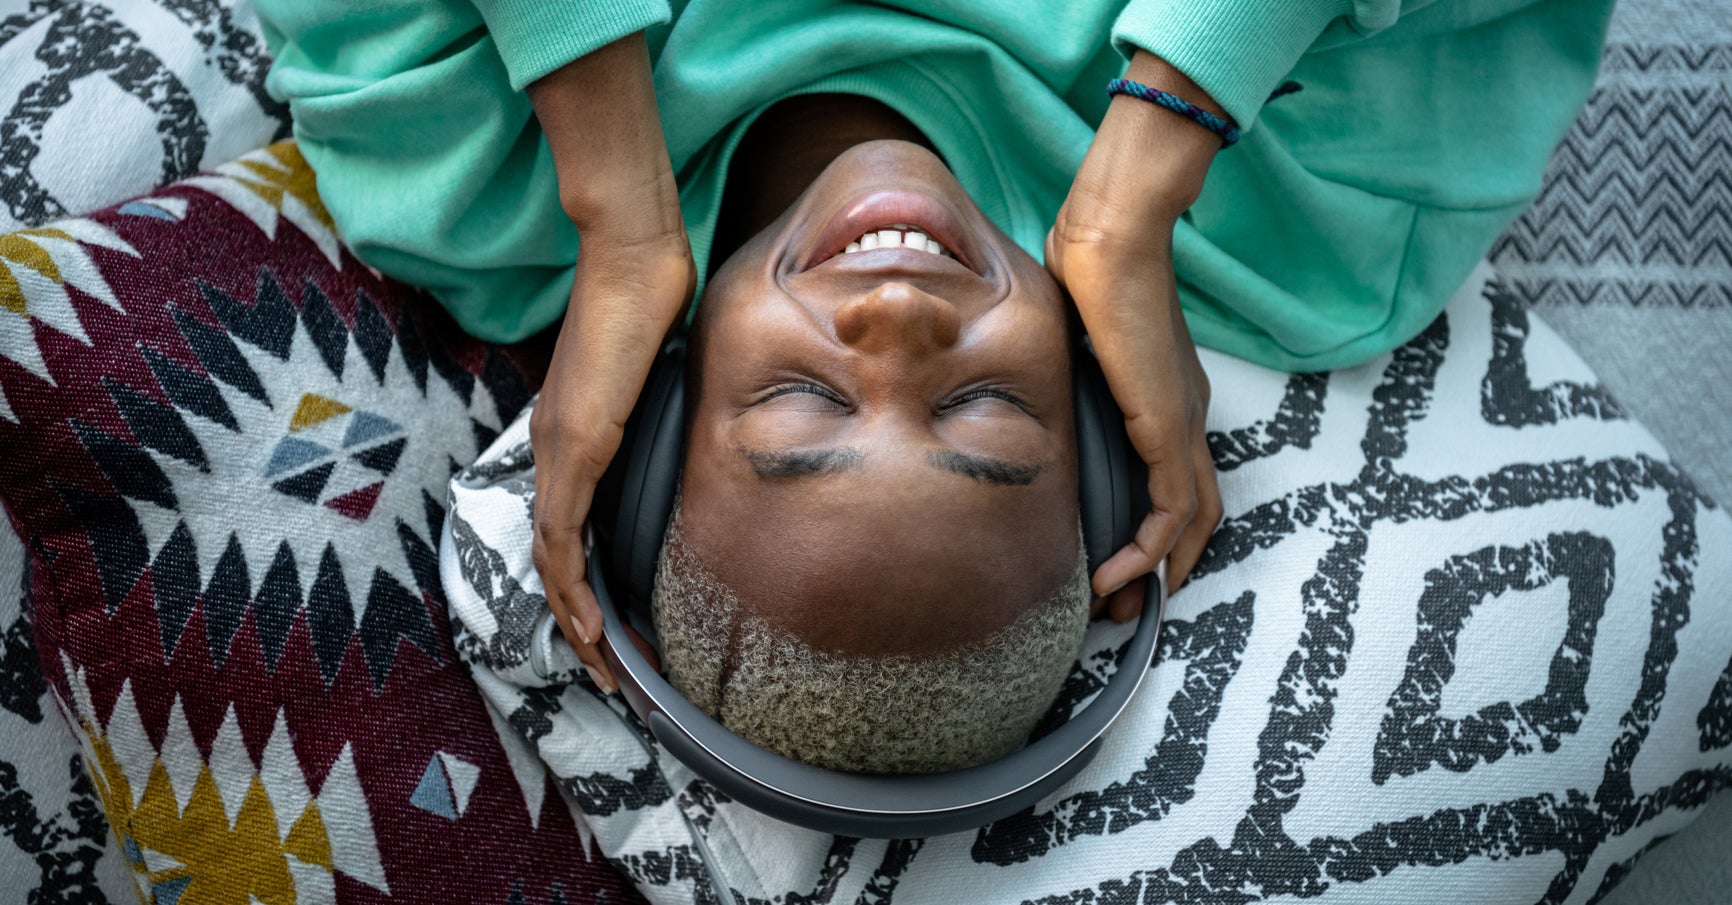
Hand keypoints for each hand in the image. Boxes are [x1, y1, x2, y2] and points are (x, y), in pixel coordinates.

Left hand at [526, 34, 694, 691]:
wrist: (633, 260)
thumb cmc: (650, 300)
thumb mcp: (657, 375)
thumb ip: (659, 412)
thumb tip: (692, 434)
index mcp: (569, 436)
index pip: (564, 529)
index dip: (581, 584)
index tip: (608, 626)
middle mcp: (552, 448)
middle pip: (550, 558)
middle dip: (576, 622)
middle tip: (605, 671)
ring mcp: (558, 448)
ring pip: (550, 558)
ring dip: (574, 619)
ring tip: (602, 665)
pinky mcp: (574, 446)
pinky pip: (561, 534)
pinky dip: (572, 585)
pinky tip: (590, 621)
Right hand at [1048, 52, 1225, 619]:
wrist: (1110, 239)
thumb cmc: (1087, 263)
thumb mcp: (1067, 329)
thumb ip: (1057, 362)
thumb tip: (1015, 368)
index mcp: (1167, 391)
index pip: (1176, 474)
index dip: (1154, 524)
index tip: (1116, 557)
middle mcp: (1185, 413)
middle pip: (1195, 510)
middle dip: (1162, 565)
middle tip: (1123, 605)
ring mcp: (1183, 421)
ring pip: (1190, 520)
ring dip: (1154, 570)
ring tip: (1116, 606)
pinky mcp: (1169, 428)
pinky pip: (1170, 510)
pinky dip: (1147, 551)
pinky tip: (1111, 575)